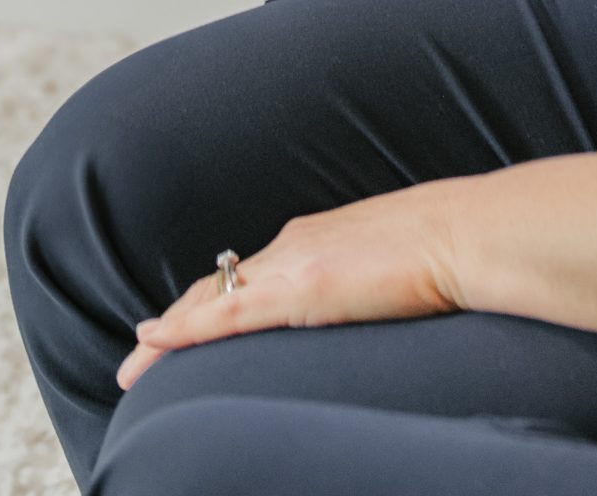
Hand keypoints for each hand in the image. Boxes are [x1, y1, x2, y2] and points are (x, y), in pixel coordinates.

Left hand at [116, 184, 467, 392]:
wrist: (463, 234)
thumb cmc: (444, 249)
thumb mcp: (390, 263)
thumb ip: (362, 279)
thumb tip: (360, 300)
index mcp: (314, 239)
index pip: (249, 274)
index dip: (211, 300)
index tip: (181, 322)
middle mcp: (292, 244)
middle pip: (218, 285)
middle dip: (176, 320)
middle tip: (139, 350)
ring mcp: (292, 263)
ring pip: (210, 300)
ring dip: (168, 332)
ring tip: (133, 363)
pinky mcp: (299, 287)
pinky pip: (225, 313)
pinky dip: (184, 329)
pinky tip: (154, 341)